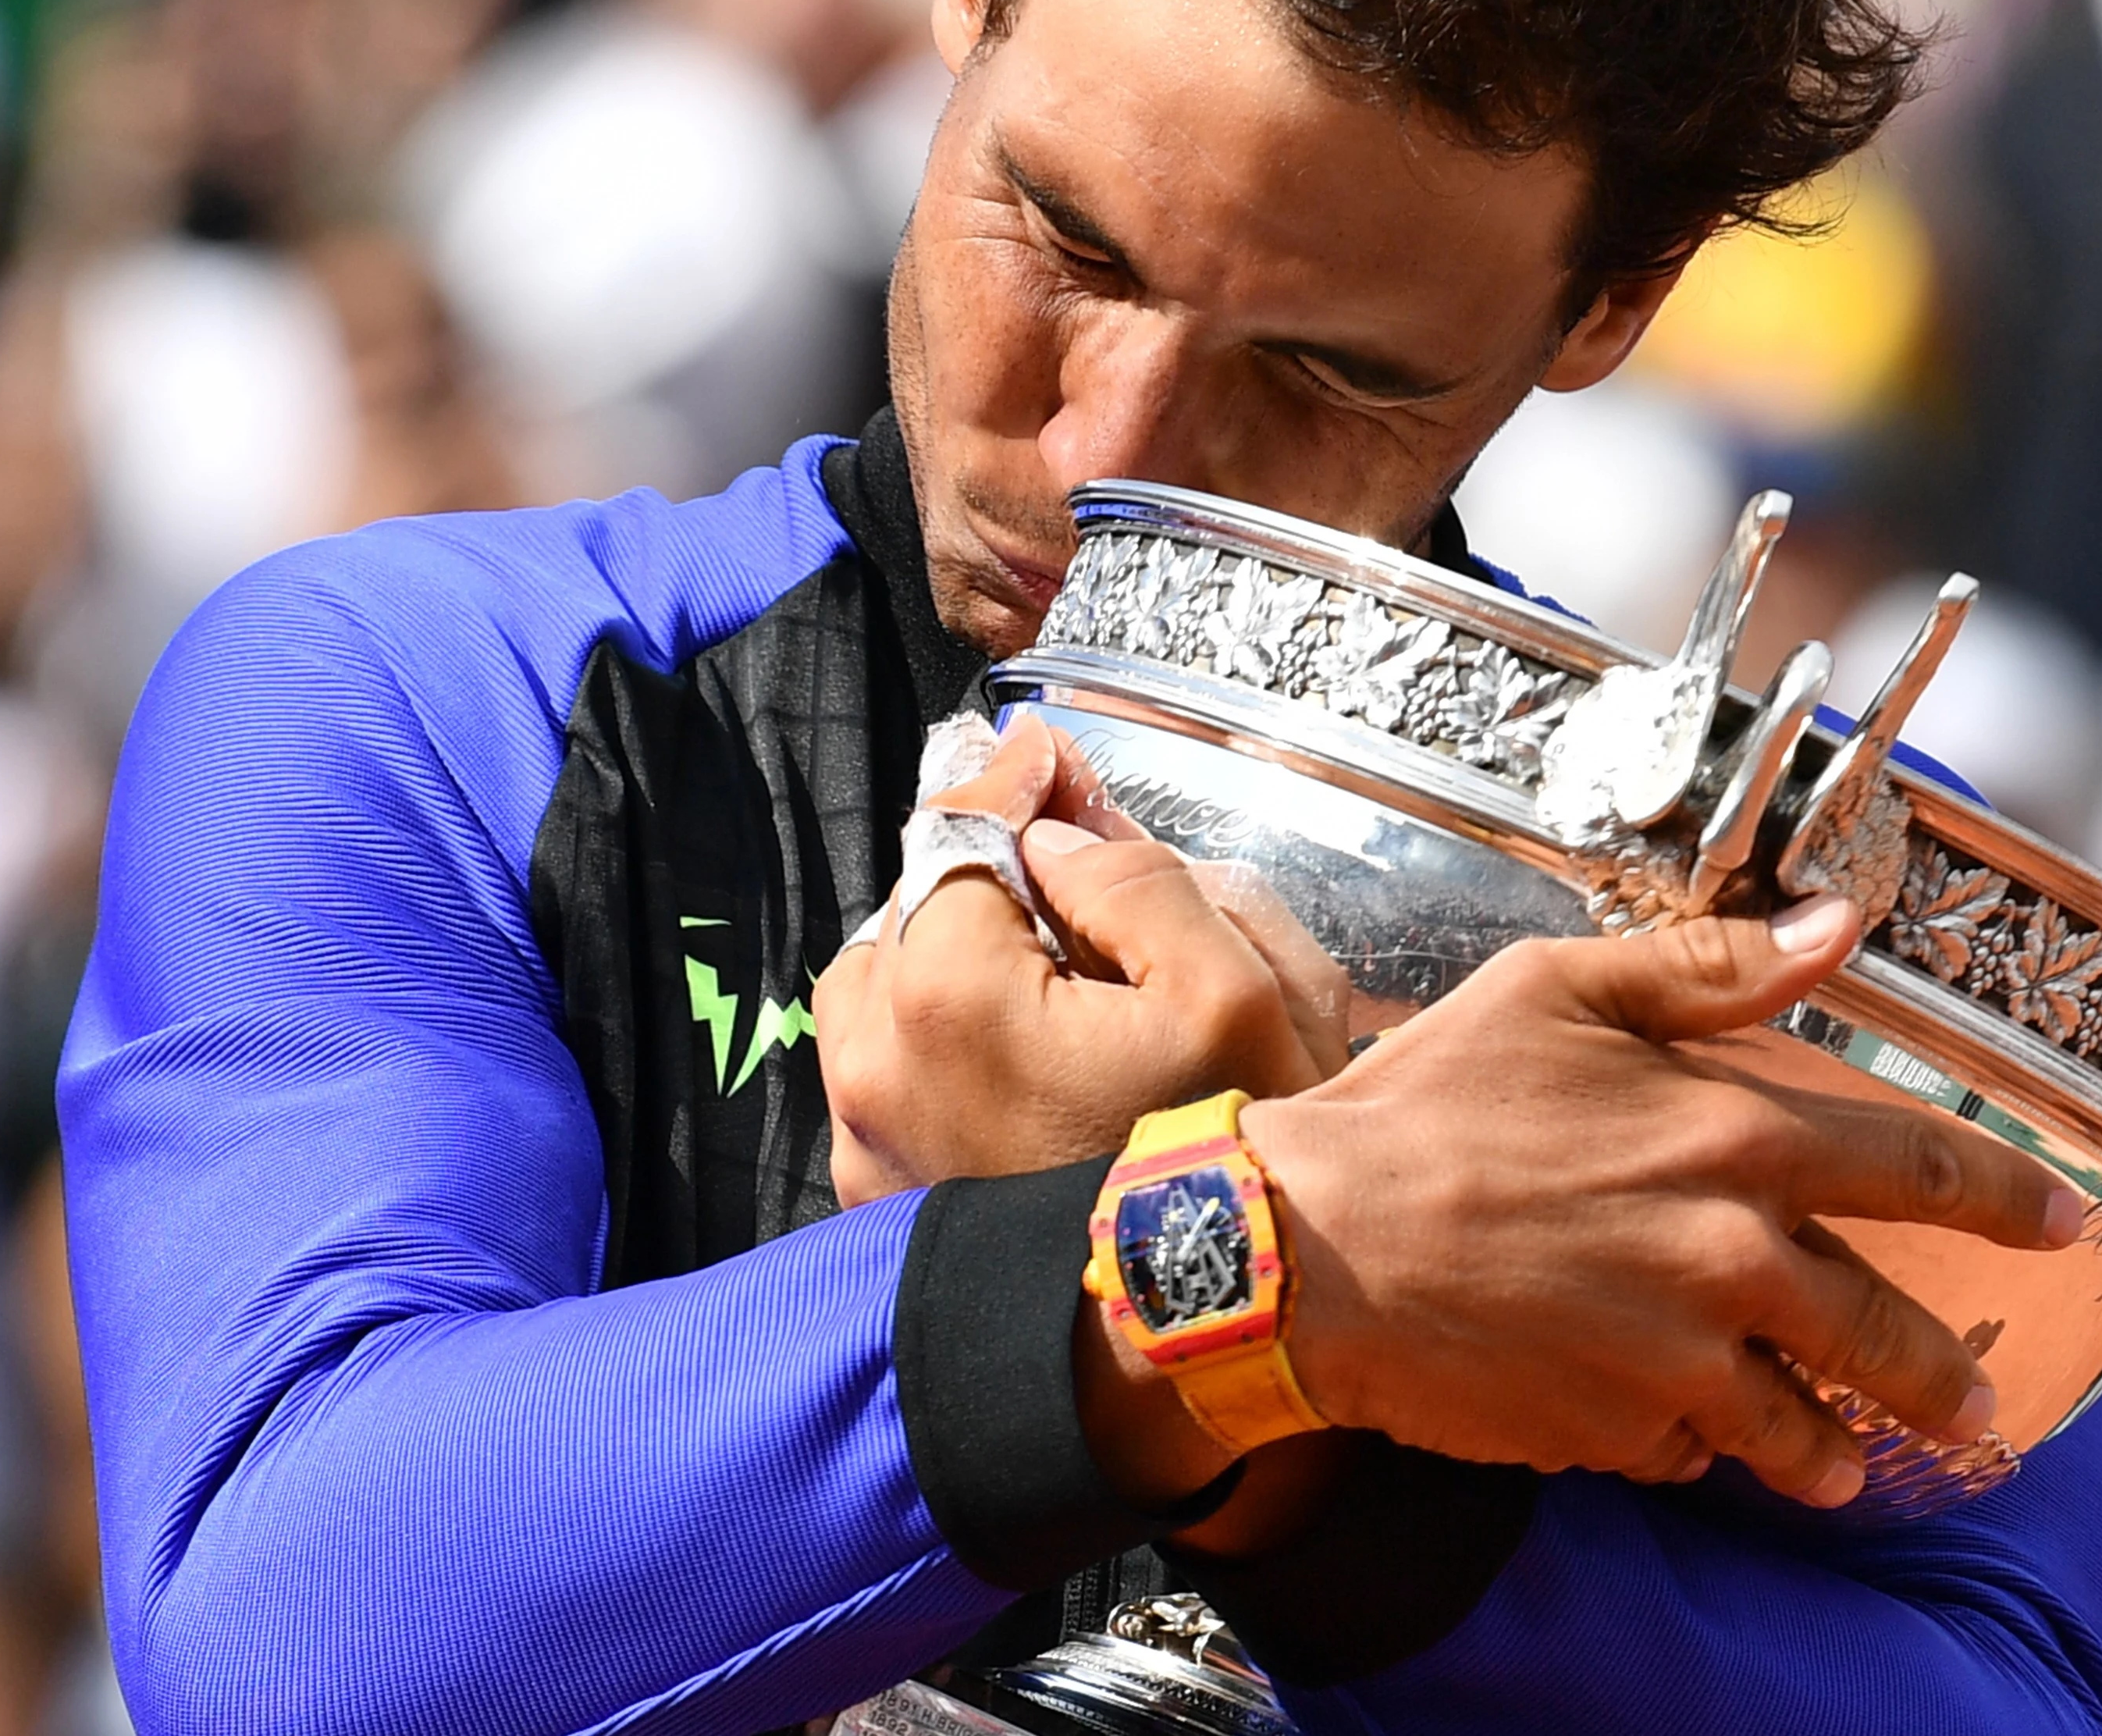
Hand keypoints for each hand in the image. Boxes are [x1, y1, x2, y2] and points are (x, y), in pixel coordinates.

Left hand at [814, 715, 1350, 1206]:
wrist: (1187, 1347)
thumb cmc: (1224, 1172)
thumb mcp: (1236, 995)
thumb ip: (1140, 882)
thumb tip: (1060, 840)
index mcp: (946, 992)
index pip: (959, 831)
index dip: (1012, 781)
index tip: (1046, 754)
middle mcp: (873, 1060)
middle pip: (911, 912)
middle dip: (982, 881)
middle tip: (1066, 879)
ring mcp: (865, 1140)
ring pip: (885, 996)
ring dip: (949, 964)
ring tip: (1041, 982)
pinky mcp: (876, 1198)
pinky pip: (890, 1080)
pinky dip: (940, 1049)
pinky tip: (1021, 1068)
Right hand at [1242, 897, 2082, 1507]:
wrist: (1306, 1246)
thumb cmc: (1425, 1103)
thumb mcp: (1559, 992)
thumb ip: (1711, 967)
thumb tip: (1841, 927)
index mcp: (1734, 1135)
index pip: (1922, 1170)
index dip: (2009, 1199)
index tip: (2067, 1227)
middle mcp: (1732, 1256)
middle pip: (1891, 1333)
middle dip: (1950, 1382)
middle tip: (1984, 1415)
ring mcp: (1680, 1358)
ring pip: (1806, 1424)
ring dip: (1838, 1446)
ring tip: (1850, 1461)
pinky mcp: (1618, 1429)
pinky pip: (1692, 1452)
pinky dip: (1699, 1449)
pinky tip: (1685, 1436)